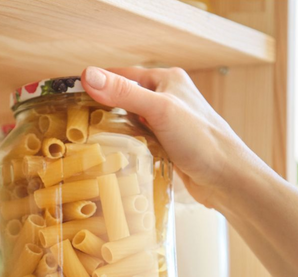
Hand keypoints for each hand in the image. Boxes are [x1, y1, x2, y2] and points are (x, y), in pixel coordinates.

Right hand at [80, 65, 260, 209]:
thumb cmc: (202, 141)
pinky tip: (114, 155)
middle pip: (124, 99)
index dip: (97, 84)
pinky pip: (139, 141)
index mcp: (167, 80)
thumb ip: (124, 93)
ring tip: (89, 140)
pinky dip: (126, 146)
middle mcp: (168, 98)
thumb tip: (88, 76)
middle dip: (102, 109)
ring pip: (130, 122)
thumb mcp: (159, 111)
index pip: (122, 75)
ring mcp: (168, 123)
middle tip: (75, 123)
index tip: (70, 96)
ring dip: (114, 130)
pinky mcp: (168, 145)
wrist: (227, 179)